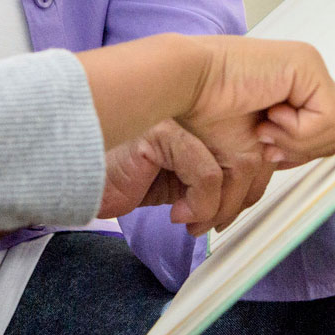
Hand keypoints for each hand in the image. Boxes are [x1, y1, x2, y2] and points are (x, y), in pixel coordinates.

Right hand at [99, 118, 271, 234]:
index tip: (229, 214)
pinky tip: (177, 214)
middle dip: (238, 201)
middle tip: (214, 223)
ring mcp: (179, 117)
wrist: (83, 182)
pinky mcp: (163, 132)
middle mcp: (195, 111)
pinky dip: (200, 204)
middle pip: (250, 155)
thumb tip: (251, 194)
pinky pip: (206, 174)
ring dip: (217, 208)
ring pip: (232, 167)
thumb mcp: (183, 183)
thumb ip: (215, 180)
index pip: (251, 146)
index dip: (252, 188)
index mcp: (203, 118)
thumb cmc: (128, 179)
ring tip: (193, 221)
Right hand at [178, 35, 334, 171]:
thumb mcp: (262, 146)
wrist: (184, 90)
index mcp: (296, 89)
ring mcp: (309, 67)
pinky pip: (328, 120)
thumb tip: (320, 157)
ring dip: (298, 143)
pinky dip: (298, 131)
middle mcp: (307, 75)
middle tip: (267, 139)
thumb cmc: (208, 115)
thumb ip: (298, 146)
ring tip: (263, 127)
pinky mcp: (307, 64)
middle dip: (307, 149)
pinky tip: (269, 117)